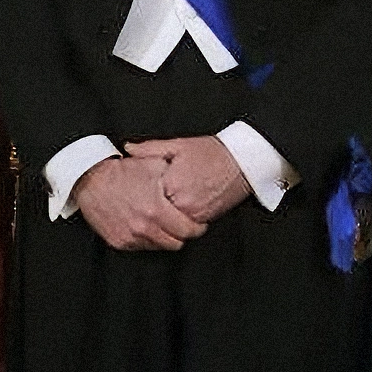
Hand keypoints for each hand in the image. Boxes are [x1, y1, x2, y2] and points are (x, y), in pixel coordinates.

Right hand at [73, 156, 205, 251]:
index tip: (199, 224)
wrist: (90, 180)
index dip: (197, 228)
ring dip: (164, 237)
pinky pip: (141, 246)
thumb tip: (191, 181)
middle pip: (176, 243)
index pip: (188, 230)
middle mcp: (144, 228)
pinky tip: (146, 225)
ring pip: (159, 247)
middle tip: (182, 225)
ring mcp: (131, 237)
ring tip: (163, 224)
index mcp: (156, 210)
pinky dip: (147, 238)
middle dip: (182, 234)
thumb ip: (175, 176)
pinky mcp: (119, 242)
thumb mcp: (153, 165)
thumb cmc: (121, 172)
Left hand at [124, 135, 250, 224]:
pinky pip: (184, 226)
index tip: (130, 191)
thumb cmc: (212, 152)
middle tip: (138, 202)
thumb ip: (150, 149)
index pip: (146, 196)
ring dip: (161, 217)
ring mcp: (195, 214)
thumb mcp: (178, 145)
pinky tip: (171, 210)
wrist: (243, 163)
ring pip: (169, 224)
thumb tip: (128, 148)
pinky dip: (176, 221)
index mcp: (173, 183)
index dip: (136, 194)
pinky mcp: (205, 220)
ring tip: (153, 206)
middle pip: (155, 214)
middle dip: (147, 208)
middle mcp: (184, 203)